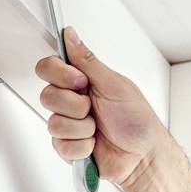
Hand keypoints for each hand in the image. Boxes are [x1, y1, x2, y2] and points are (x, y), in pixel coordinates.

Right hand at [34, 27, 169, 190]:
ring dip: (82, 128)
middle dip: (74, 105)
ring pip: (54, 124)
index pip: (49, 68)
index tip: (80, 82)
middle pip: (46, 96)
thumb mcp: (114, 84)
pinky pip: (61, 145)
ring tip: (98, 130)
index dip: (59, 74)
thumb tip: (70, 35)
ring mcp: (69, 125)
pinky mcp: (69, 147)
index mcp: (82, 82)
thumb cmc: (137, 120)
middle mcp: (72, 101)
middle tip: (93, 108)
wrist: (144, 156)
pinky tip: (94, 144)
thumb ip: (87, 61)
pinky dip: (82, 146)